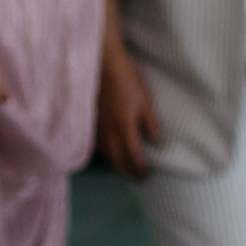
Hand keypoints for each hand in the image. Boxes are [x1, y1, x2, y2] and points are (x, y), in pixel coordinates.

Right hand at [95, 13, 159, 178]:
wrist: (101, 66)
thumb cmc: (127, 80)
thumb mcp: (145, 101)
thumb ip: (150, 124)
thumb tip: (157, 144)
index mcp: (124, 128)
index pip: (133, 158)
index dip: (141, 169)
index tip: (148, 176)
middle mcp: (107, 134)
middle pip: (118, 162)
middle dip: (129, 173)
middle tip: (139, 179)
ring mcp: (95, 130)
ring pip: (106, 156)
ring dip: (117, 165)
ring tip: (127, 170)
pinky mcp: (88, 124)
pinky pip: (96, 147)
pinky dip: (106, 155)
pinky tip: (111, 155)